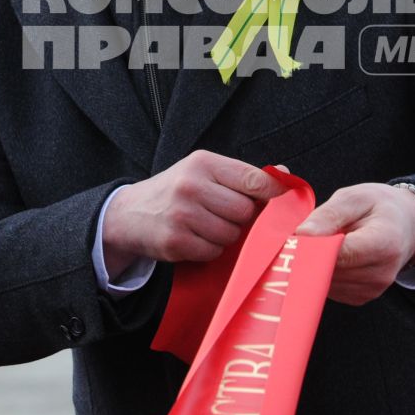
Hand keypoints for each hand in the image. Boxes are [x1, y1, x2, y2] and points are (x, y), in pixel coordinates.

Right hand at [102, 151, 286, 274]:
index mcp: (203, 163)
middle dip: (241, 218)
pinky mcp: (175, 241)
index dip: (273, 193)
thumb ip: (242, 175)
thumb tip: (284, 175)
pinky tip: (195, 238)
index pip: (252, 179)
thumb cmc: (176, 191)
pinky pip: (213, 251)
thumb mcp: (203, 171)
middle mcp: (191, 186)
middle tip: (225, 214)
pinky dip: (210, 249)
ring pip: (231, 234)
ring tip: (207, 226)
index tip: (284, 200)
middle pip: (245, 211)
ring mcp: (181, 215)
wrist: (130, 214)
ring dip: (227, 236)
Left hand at [295, 183, 414, 306]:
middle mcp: (381, 273)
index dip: (312, 247)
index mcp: (384, 243)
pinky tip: (331, 256)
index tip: (296, 237)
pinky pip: (329, 289)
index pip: (339, 254)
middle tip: (305, 235)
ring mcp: (371, 290)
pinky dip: (322, 273)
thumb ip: (328, 215)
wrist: (406, 224)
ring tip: (324, 243)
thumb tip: (301, 235)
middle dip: (310, 255)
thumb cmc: (379, 207)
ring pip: (325, 282)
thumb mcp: (355, 198)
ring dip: (315, 265)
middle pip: (329, 271)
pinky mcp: (361, 298)